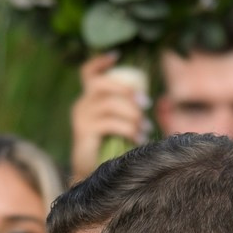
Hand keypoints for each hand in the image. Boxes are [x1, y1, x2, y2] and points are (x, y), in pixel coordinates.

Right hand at [68, 53, 148, 180]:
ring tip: (145, 129)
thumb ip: (128, 110)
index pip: (88, 74)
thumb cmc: (110, 150)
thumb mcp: (119, 125)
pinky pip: (109, 123)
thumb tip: (151, 101)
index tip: (117, 55)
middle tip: (147, 103)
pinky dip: (128, 129)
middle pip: (101, 84)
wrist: (92, 177)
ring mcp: (81, 118)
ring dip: (132, 115)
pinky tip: (138, 139)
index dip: (100, 62)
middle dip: (126, 90)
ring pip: (110, 104)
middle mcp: (82, 105)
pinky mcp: (84, 132)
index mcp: (89, 100)